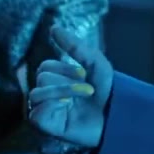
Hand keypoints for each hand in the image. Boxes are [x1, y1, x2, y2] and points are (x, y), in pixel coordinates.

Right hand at [27, 25, 113, 146]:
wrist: (117, 114)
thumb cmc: (106, 89)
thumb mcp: (94, 62)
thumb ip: (74, 45)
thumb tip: (53, 27)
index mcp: (55, 79)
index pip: (45, 66)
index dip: (65, 67)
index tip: (84, 75)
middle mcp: (47, 94)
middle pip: (42, 77)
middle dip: (67, 81)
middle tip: (88, 90)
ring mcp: (44, 110)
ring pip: (37, 93)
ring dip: (65, 91)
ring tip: (84, 97)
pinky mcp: (45, 126)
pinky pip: (36, 112)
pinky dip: (53, 106)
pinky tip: (68, 108)